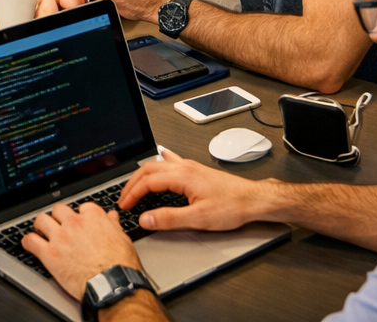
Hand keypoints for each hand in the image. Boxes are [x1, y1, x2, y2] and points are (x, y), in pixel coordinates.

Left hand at [22, 203, 144, 302]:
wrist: (112, 284)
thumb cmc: (119, 264)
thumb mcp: (122, 239)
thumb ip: (112, 225)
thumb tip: (111, 217)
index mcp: (93, 217)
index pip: (81, 207)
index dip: (79, 215)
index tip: (79, 221)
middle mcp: (74, 223)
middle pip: (58, 210)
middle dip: (58, 217)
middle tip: (58, 225)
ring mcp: (60, 237)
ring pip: (42, 220)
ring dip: (41, 225)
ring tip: (41, 230)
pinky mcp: (49, 253)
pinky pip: (31, 241)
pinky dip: (28, 242)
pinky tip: (29, 243)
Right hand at [118, 149, 269, 232]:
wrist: (253, 200)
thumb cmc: (232, 206)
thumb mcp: (198, 218)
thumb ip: (169, 218)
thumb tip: (146, 219)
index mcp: (182, 176)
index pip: (148, 182)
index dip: (132, 194)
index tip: (124, 205)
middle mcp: (185, 167)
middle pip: (149, 170)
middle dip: (132, 183)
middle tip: (124, 198)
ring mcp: (191, 167)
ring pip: (159, 165)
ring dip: (143, 174)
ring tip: (134, 185)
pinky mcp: (197, 171)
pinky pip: (174, 161)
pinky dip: (161, 161)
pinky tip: (162, 156)